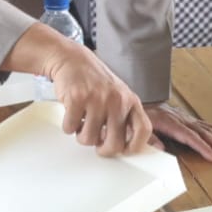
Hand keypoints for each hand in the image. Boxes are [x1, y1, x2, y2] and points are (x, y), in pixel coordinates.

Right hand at [43, 42, 152, 156]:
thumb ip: (125, 117)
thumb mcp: (118, 96)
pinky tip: (72, 113)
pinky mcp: (77, 98)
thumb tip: (130, 146)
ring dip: (82, 135)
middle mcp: (117, 100)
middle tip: (97, 142)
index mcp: (130, 100)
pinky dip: (68, 126)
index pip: (143, 130)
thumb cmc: (95, 81)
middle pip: (114, 143)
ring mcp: (97, 99)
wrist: (72, 59)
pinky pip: (71, 128)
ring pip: (89, 139)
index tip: (125, 151)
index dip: (135, 146)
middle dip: (103, 149)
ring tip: (83, 121)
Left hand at [145, 101, 211, 162]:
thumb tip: (162, 149)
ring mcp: (189, 120)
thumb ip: (150, 138)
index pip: (191, 137)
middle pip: (206, 135)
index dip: (203, 148)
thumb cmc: (140, 118)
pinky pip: (210, 127)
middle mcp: (184, 120)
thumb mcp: (140, 127)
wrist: (140, 104)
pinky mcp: (192, 121)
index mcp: (171, 123)